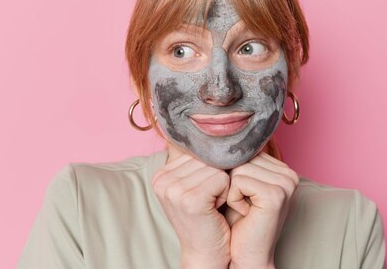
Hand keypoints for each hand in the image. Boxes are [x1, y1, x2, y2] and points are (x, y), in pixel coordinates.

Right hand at [152, 154, 231, 268]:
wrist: (205, 253)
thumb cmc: (206, 219)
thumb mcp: (192, 187)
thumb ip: (195, 163)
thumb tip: (213, 134)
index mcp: (160, 175)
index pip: (196, 152)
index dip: (208, 171)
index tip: (201, 194)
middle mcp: (162, 180)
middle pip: (206, 158)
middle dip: (216, 178)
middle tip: (208, 202)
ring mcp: (174, 190)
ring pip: (216, 167)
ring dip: (222, 187)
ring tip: (211, 206)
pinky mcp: (191, 199)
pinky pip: (223, 178)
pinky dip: (226, 194)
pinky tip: (215, 209)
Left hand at [224, 151, 298, 268]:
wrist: (243, 254)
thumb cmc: (234, 220)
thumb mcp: (233, 184)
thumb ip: (232, 160)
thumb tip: (211, 137)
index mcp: (279, 167)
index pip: (242, 150)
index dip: (229, 172)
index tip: (237, 194)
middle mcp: (287, 171)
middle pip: (239, 157)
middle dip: (229, 180)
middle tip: (240, 203)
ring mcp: (285, 182)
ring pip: (237, 167)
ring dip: (229, 190)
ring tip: (241, 208)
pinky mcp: (276, 194)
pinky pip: (238, 181)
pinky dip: (232, 198)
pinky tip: (244, 212)